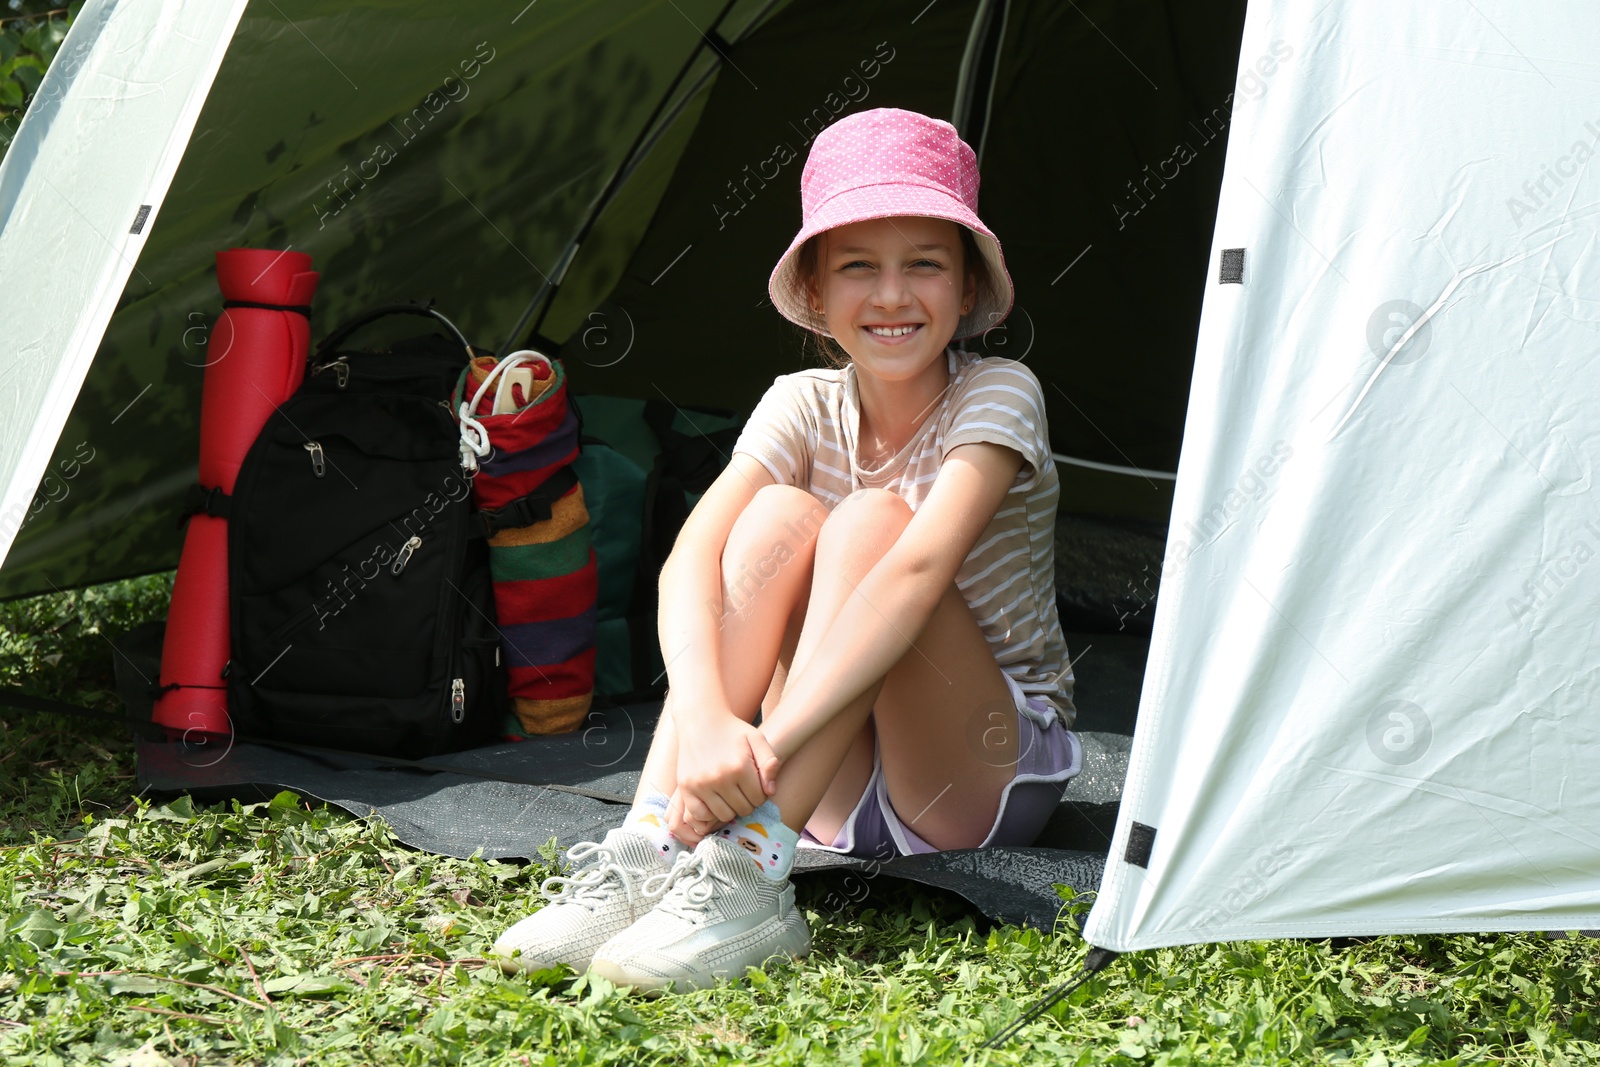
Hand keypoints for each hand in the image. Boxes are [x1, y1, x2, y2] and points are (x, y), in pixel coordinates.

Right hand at [666, 713, 780, 844]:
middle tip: (743, 791)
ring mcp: (701, 784)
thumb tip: (770, 791)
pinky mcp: (686, 788)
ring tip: (730, 796)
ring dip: (730, 809)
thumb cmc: (732, 730)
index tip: (755, 786)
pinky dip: (709, 813)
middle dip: (747, 802)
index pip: (759, 799)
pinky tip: (714, 801)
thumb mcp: (756, 738)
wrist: (700, 719)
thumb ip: (769, 762)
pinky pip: (700, 815)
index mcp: (740, 766)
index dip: (760, 794)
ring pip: (724, 815)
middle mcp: (720, 777)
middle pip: (743, 809)